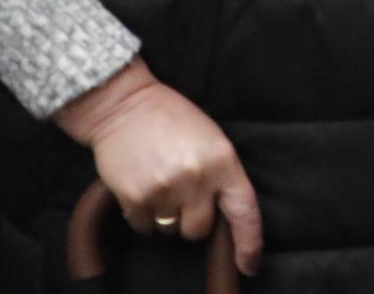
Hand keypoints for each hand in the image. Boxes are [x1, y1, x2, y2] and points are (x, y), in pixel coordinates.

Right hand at [53, 59, 261, 276]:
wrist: (124, 106)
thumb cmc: (173, 119)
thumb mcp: (211, 139)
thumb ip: (220, 174)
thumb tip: (222, 213)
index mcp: (223, 161)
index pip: (244, 211)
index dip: (249, 243)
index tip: (249, 265)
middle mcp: (196, 179)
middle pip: (199, 229)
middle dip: (192, 220)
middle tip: (183, 196)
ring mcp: (165, 190)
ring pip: (170, 230)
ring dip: (166, 217)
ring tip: (160, 185)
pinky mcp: (135, 198)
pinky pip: (144, 228)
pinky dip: (143, 216)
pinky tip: (142, 188)